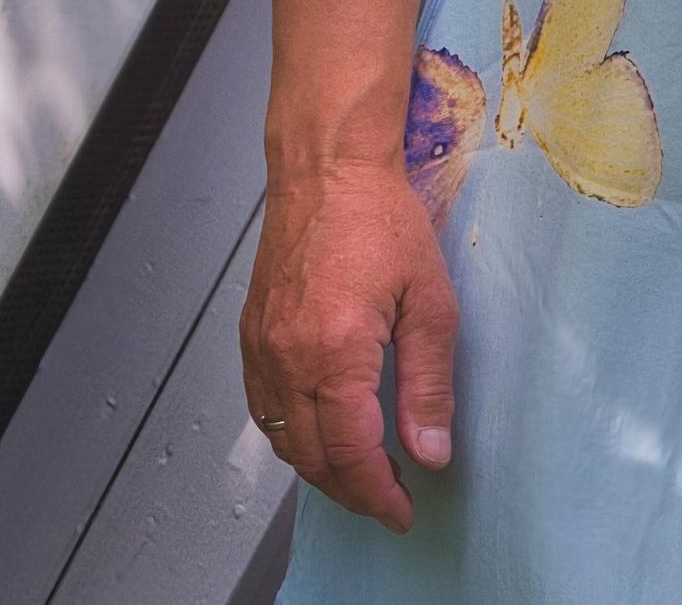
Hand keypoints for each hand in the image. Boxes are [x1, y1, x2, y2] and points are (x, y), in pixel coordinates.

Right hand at [242, 153, 457, 530]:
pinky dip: (293, 437)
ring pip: (282, 442)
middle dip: (352, 491)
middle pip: (311, 459)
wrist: (327, 171)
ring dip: (321, 469)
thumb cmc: (379, 219)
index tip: (402, 511)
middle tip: (389, 499)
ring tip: (364, 474)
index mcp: (333, 353)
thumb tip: (430, 449)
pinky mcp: (251, 340)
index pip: (351, 453)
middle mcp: (285, 359)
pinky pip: (264, 412)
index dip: (378, 493)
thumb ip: (429, 383)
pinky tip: (323, 433)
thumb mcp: (429, 300)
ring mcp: (260, 352)